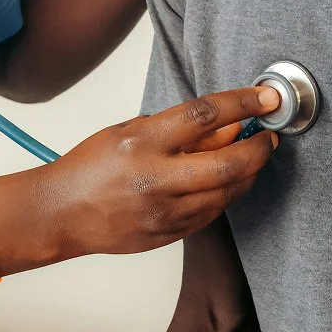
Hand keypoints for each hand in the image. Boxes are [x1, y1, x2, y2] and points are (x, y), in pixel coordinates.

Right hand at [38, 86, 280, 257]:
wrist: (61, 212)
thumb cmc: (91, 166)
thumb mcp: (131, 131)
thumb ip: (181, 131)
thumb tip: (228, 126)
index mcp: (144, 142)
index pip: (206, 115)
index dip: (243, 103)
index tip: (266, 97)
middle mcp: (156, 178)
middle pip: (228, 163)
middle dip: (259, 149)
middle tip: (270, 136)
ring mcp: (164, 211)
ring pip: (227, 193)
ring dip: (248, 174)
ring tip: (253, 157)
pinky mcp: (169, 234)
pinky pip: (212, 214)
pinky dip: (227, 195)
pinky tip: (227, 182)